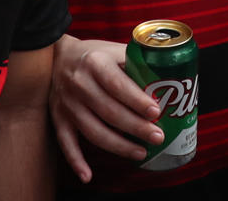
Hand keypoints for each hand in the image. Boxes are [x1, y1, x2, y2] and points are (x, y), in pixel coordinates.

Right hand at [50, 35, 161, 181]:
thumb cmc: (95, 55)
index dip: (137, 100)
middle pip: (109, 111)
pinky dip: (76, 161)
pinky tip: (88, 176)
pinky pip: (66, 143)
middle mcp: (79, 84)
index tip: (156, 112)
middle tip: (158, 137)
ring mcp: (67, 104)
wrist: (58, 57)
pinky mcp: (59, 118)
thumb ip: (136, 63)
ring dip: (118, 146)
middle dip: (136, 127)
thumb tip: (169, 81)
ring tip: (141, 153)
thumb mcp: (114, 50)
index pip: (118, 85)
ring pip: (93, 131)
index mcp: (95, 63)